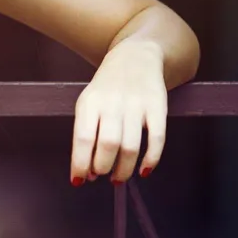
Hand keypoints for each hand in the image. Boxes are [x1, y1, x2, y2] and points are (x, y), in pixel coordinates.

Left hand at [69, 39, 167, 185]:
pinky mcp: (158, 106)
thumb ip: (86, 135)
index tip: (79, 181)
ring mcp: (137, 104)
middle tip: (102, 176)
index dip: (80, 163)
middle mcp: (112, 102)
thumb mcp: (89, 103)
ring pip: (130, 147)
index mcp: (90, 102)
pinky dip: (151, 160)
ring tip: (118, 178)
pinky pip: (157, 139)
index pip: (83, 138)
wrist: (136, 56)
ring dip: (123, 170)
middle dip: (103, 168)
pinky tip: (144, 171)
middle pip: (108, 145)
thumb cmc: (107, 89)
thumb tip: (86, 172)